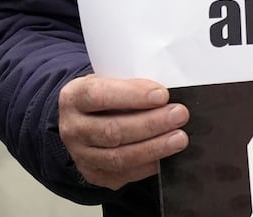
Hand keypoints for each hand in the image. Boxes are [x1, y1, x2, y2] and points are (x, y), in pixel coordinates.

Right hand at [58, 74, 189, 189]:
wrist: (89, 117)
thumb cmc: (109, 94)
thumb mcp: (114, 78)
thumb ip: (134, 84)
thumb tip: (167, 94)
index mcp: (75, 97)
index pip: (100, 95)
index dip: (132, 96)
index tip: (162, 95)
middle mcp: (73, 128)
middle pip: (112, 130)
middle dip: (151, 124)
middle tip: (179, 115)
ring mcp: (81, 155)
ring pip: (118, 157)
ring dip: (153, 148)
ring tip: (179, 138)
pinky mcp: (94, 174)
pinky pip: (123, 174)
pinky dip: (148, 165)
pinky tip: (167, 157)